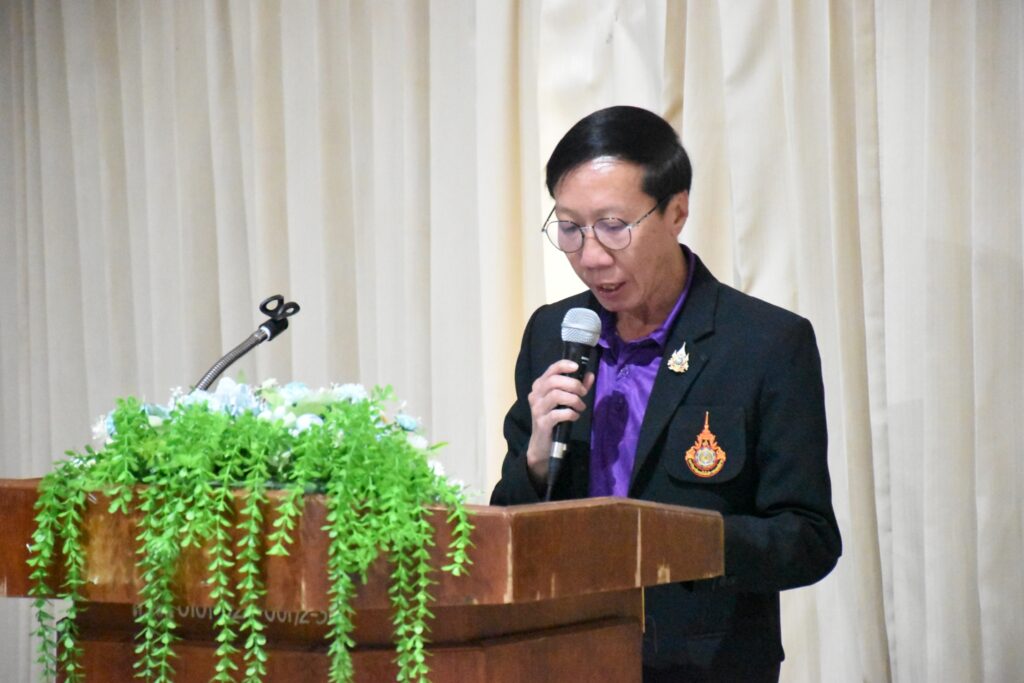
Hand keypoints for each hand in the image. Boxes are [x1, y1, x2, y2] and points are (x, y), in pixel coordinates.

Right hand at [525, 359, 594, 485]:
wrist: (542, 443)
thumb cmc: (555, 418)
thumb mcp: (565, 400)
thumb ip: (578, 387)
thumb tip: (590, 375)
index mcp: (540, 385)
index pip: (551, 369)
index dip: (564, 365)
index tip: (577, 367)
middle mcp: (535, 394)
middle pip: (554, 381)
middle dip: (573, 384)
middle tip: (583, 393)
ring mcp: (537, 409)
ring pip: (556, 395)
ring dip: (574, 400)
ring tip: (581, 407)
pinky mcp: (541, 422)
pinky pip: (558, 414)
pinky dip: (570, 413)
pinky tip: (575, 416)